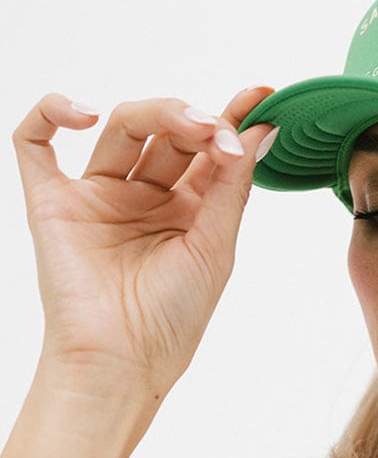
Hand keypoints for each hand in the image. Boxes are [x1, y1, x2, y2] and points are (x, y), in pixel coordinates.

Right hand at [12, 88, 276, 401]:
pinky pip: (36, 142)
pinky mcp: (52, 202)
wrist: (122, 361)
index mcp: (188, 210)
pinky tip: (86, 115)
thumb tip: (262, 130)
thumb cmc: (172, 318)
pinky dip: (52, 112)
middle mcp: (144, 197)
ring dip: (158, 114)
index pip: (208, 149)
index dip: (231, 118)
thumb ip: (233, 185)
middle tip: (220, 130)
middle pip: (168, 132)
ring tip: (190, 126)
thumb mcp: (216, 246)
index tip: (262, 96)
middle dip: (197, 121)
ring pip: (121, 127)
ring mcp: (98, 196)